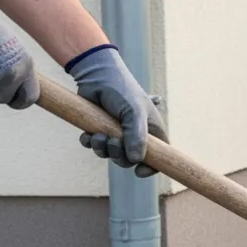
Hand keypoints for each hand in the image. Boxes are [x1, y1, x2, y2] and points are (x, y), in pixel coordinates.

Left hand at [66, 44, 167, 177]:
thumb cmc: (122, 90)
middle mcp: (135, 134)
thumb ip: (136, 136)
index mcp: (151, 131)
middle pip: (130, 160)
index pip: (158, 156)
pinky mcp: (99, 130)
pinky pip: (94, 147)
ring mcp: (116, 133)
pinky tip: (88, 133)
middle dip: (119, 155)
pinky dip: (90, 143)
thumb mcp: (134, 112)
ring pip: (110, 155)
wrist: (96, 75)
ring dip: (102, 149)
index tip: (139, 171)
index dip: (151, 167)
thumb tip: (135, 160)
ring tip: (98, 135)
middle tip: (112, 141)